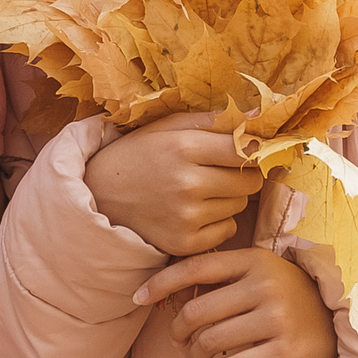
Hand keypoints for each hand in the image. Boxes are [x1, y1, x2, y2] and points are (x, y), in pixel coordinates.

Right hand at [83, 112, 262, 255]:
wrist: (99, 196)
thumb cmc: (137, 155)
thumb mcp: (167, 128)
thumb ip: (212, 120)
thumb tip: (258, 114)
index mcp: (184, 148)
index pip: (246, 150)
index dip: (253, 151)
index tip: (247, 151)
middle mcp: (187, 184)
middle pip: (249, 181)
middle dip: (242, 175)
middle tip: (220, 172)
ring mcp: (186, 217)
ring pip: (240, 206)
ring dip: (228, 198)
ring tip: (199, 191)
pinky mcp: (184, 243)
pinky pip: (227, 230)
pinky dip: (217, 222)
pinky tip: (194, 213)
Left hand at [134, 249, 336, 357]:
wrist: (339, 323)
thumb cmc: (287, 295)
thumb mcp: (260, 272)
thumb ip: (221, 277)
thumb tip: (163, 290)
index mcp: (254, 260)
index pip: (194, 268)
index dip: (160, 283)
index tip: (137, 298)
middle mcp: (265, 285)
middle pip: (196, 311)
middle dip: (177, 330)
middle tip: (179, 339)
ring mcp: (277, 318)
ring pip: (210, 341)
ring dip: (195, 355)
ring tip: (198, 356)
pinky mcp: (285, 351)